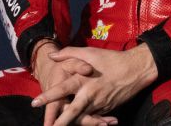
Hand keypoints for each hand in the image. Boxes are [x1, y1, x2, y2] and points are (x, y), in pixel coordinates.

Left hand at [32, 44, 157, 125]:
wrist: (135, 70)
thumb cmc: (111, 59)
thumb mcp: (89, 52)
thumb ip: (69, 53)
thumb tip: (52, 56)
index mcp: (83, 80)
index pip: (62, 90)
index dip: (48, 96)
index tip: (35, 102)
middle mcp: (90, 95)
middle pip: (71, 112)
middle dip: (59, 122)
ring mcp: (99, 104)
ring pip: (82, 119)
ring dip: (72, 125)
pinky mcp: (107, 109)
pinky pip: (94, 118)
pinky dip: (88, 122)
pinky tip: (82, 125)